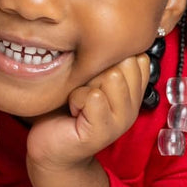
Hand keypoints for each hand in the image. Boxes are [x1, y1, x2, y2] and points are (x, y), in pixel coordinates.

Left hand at [25, 53, 149, 172]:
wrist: (50, 147)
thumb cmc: (66, 108)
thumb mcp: (88, 80)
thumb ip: (106, 64)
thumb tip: (113, 39)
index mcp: (132, 93)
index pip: (137, 58)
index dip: (107, 60)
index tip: (93, 78)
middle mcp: (132, 107)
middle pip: (123, 64)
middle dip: (95, 72)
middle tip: (83, 92)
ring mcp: (120, 121)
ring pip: (112, 78)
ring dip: (85, 86)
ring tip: (77, 102)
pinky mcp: (103, 132)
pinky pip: (93, 96)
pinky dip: (76, 99)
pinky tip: (72, 113)